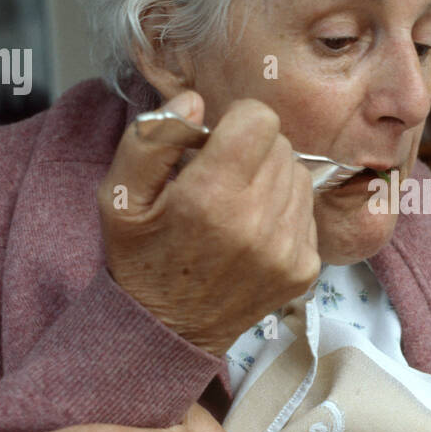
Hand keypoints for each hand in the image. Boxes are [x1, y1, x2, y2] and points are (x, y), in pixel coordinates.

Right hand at [99, 91, 320, 354]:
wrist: (167, 329)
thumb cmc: (142, 254)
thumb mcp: (121, 195)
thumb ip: (153, 137)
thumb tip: (196, 102)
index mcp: (210, 198)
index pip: (261, 119)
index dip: (236, 122)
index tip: (216, 144)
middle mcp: (256, 224)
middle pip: (282, 145)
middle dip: (252, 151)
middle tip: (220, 179)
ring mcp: (287, 250)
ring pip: (299, 175)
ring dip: (271, 179)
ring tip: (236, 205)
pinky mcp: (306, 268)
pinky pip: (309, 211)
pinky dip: (285, 212)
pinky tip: (254, 231)